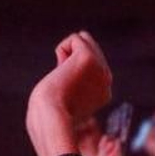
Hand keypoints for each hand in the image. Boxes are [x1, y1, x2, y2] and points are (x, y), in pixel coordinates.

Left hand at [27, 32, 112, 155]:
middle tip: (63, 81)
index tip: (66, 90)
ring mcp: (101, 69)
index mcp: (103, 92)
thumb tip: (72, 59)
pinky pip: (75, 39)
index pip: (88, 63)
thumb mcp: (62, 97)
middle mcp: (107, 79)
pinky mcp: (90, 59)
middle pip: (89, 47)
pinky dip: (62, 50)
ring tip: (64, 75)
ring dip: (66, 53)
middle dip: (70, 58)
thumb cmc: (48, 111)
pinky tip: (62, 69)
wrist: (50, 116)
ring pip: (84, 40)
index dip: (70, 70)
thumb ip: (70, 82)